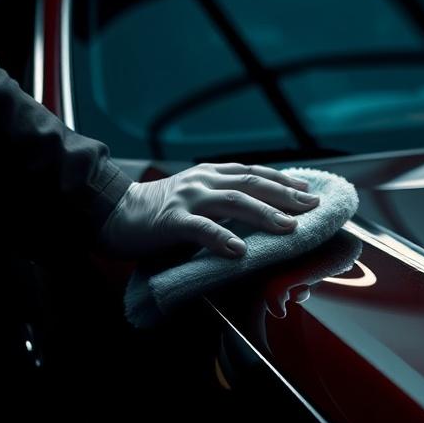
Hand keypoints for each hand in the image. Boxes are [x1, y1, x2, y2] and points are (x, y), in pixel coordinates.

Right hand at [100, 162, 319, 257]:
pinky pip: (200, 229)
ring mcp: (188, 199)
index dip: (283, 180)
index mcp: (210, 174)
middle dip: (285, 195)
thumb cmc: (157, 212)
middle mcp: (203, 181)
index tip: (308, 191)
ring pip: (233, 202)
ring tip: (289, 227)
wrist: (112, 212)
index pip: (254, 172)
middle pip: (251, 183)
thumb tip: (257, 217)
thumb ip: (221, 204)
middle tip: (312, 207)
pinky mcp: (172, 221)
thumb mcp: (195, 199)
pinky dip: (222, 238)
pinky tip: (239, 250)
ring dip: (265, 214)